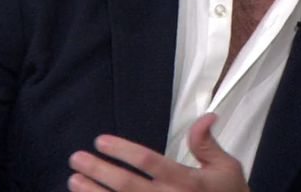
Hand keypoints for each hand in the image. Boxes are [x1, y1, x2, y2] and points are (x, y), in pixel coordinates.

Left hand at [68, 113, 248, 190]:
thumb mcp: (226, 167)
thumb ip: (207, 144)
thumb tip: (205, 116)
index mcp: (188, 182)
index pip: (149, 162)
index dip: (122, 151)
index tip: (100, 141)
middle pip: (127, 186)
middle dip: (99, 171)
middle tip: (77, 158)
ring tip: (74, 180)